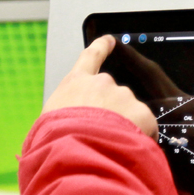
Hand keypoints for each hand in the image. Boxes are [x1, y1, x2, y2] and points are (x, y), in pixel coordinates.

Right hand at [43, 35, 157, 138]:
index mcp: (75, 83)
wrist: (74, 153)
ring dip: (125, 127)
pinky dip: (141, 139)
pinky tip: (126, 149)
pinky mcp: (142, 113)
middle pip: (112, 95)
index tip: (110, 40)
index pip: (90, 57)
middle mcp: (101, 84)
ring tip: (109, 146)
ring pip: (130, 113)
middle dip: (112, 113)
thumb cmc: (54, 141)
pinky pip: (146, 128)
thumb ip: (61, 115)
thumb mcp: (47, 123)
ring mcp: (123, 97)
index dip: (101, 47)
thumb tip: (63, 127)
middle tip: (102, 135)